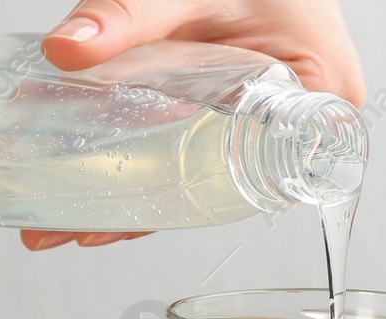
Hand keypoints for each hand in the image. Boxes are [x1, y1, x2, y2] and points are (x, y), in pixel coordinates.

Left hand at [22, 0, 364, 251]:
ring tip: (68, 215)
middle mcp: (302, 114)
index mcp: (319, 94)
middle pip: (217, 181)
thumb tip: (66, 49)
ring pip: (204, 164)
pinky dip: (150, 148)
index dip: (176, 206)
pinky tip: (95, 162)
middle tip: (71, 231)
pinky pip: (202, 134)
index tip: (116, 224)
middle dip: (139, 209)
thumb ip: (128, 16)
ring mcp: (274, 110)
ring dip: (137, 188)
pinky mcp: (248, 96)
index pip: (249, 178)